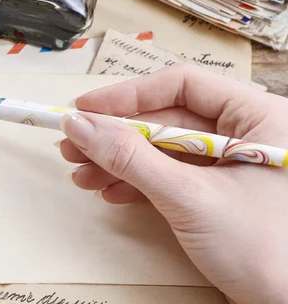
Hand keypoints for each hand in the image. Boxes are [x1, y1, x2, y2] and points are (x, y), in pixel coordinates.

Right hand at [59, 64, 287, 303]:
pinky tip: (111, 193)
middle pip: (168, 118)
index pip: (183, 85)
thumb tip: (80, 124)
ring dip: (120, 162)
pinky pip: (172, 175)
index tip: (86, 109)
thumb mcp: (189, 197)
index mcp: (259, 117)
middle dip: (116, 137)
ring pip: (164, 149)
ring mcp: (232, 164)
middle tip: (73, 145)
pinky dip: (138, 183)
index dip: (128, 94)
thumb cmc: (265, 253)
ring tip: (82, 175)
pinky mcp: (219, 191)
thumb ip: (131, 157)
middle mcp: (247, 133)